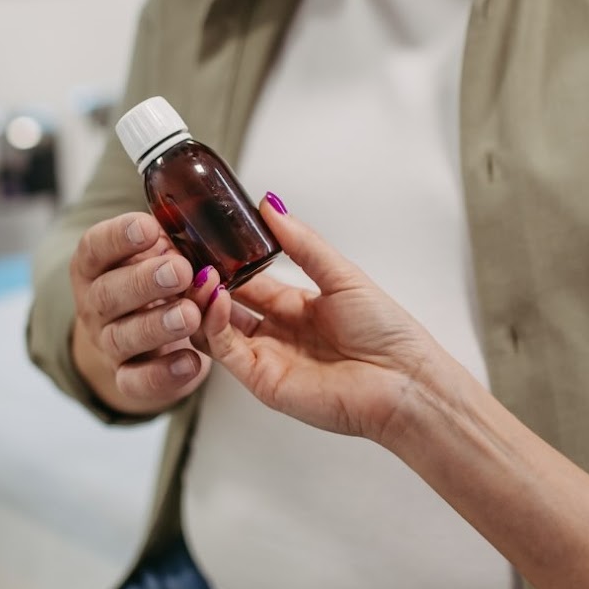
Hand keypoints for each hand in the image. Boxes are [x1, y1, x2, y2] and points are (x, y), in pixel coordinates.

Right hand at [70, 213, 210, 414]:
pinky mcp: (127, 378)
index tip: (148, 227)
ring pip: (123, 337)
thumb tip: (207, 221)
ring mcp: (108, 344)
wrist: (139, 343)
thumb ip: (170, 241)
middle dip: (144, 281)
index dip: (118, 237)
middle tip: (180, 270)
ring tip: (191, 315)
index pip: (95, 248)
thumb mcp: (154, 257)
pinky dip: (165, 374)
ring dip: (157, 325)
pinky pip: (138, 381)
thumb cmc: (151, 286)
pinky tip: (192, 362)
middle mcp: (95, 305)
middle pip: (108, 293)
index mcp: (95, 267)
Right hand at [193, 195, 457, 447]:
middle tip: (184, 253)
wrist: (404, 383)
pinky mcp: (262, 380)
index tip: (202, 237)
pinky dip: (215, 322)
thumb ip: (302, 243)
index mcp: (297, 306)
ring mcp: (267, 357)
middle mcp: (278, 332)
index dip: (224, 260)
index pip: (248, 280)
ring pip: (217, 326)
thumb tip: (271, 205)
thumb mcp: (342, 275)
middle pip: (226, 303)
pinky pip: (226, 349)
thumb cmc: (388, 333)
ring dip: (202, 299)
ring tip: (195, 271)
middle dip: (205, 279)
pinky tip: (217, 296)